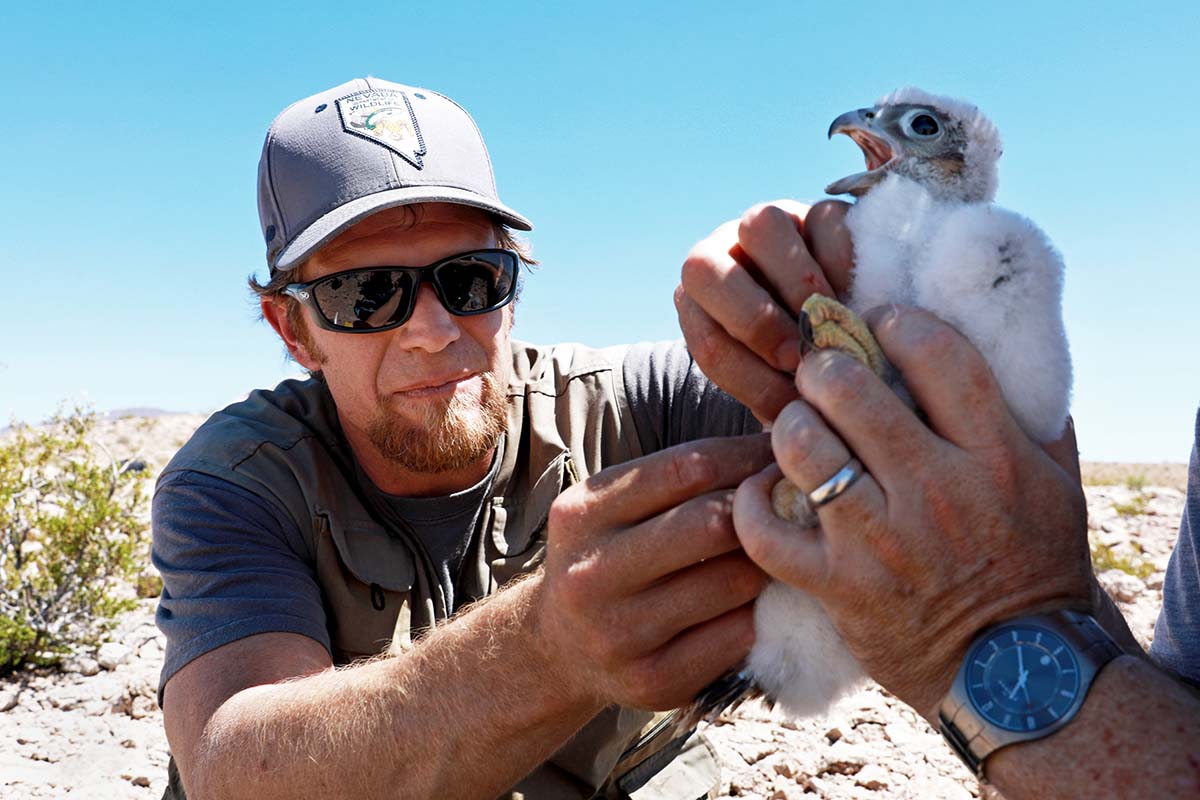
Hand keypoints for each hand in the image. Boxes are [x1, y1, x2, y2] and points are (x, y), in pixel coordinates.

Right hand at [536, 434, 773, 710]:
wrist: (559, 647)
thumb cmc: (609, 557)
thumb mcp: (612, 508)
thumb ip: (674, 479)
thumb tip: (770, 447)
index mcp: (582, 514)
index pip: (686, 467)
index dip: (746, 457)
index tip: (780, 455)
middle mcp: (592, 572)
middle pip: (711, 524)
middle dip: (760, 512)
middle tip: (789, 508)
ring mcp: (620, 632)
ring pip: (733, 582)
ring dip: (765, 566)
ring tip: (772, 557)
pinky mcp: (653, 681)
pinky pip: (736, 636)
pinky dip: (755, 615)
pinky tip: (751, 606)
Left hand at [675, 200, 855, 422]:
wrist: (852, 335)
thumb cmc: (808, 373)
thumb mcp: (785, 394)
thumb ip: (773, 400)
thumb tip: (794, 409)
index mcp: (700, 305)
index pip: (701, 335)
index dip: (744, 369)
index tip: (790, 392)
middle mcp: (723, 255)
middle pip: (702, 266)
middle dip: (754, 321)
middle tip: (799, 356)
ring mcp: (769, 227)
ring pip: (759, 225)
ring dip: (795, 281)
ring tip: (830, 318)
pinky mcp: (820, 211)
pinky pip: (823, 221)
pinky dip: (840, 262)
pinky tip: (856, 294)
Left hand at [731, 306, 1091, 721]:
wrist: (1016, 677)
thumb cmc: (1035, 568)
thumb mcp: (1056, 484)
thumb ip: (1031, 415)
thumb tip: (1004, 347)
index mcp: (994, 456)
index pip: (936, 354)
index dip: (896, 324)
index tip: (879, 326)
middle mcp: (935, 491)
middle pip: (849, 389)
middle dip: (824, 368)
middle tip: (822, 376)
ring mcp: (880, 540)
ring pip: (802, 445)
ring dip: (790, 425)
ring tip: (798, 427)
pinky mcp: (838, 586)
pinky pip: (765, 528)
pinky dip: (750, 501)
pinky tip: (761, 488)